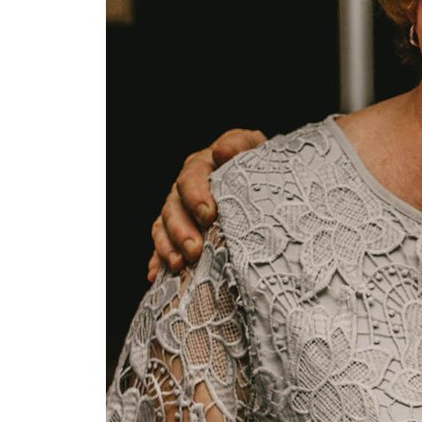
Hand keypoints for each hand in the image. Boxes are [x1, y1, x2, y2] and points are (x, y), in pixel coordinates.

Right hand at [147, 128, 266, 281]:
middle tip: (194, 250)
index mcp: (203, 165)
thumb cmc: (261, 167)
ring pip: (163, 226)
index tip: (208, 215)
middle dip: (181, 229)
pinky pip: (161, 244)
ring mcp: (179, 209)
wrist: (264, 183)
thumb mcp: (256, 151)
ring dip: (168, 246)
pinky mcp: (177, 230)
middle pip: (174, 206)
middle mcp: (186, 187)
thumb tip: (222, 151)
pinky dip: (158, 259)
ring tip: (179, 264)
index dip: (196, 196)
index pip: (192, 177)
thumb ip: (240, 146)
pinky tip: (156, 275)